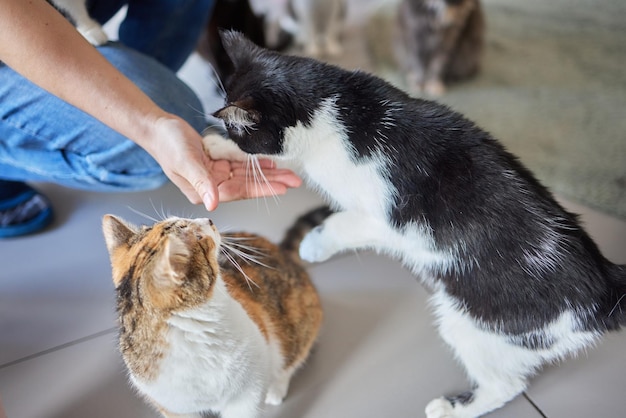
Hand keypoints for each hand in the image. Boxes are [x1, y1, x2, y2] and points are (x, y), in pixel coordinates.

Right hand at [145, 116, 300, 210]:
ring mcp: (216, 174)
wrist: (158, 128)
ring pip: (248, 175)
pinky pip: (241, 164)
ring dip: (268, 174)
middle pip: (248, 185)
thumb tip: (213, 204)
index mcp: (204, 191)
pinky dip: (256, 163)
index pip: (239, 192)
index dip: (261, 189)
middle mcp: (212, 186)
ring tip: (290, 173)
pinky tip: (272, 163)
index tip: (282, 188)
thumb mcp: (185, 161)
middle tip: (295, 181)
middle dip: (272, 183)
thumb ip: (200, 182)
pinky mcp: (217, 162)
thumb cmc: (167, 144)